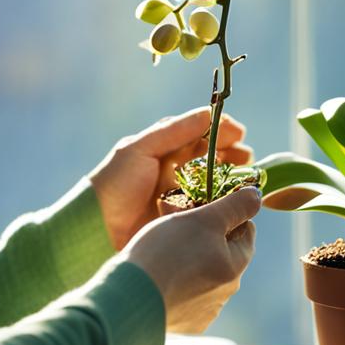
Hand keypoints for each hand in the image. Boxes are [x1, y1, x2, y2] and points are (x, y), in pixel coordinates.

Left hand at [89, 107, 252, 249]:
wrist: (96, 230)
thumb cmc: (114, 184)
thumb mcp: (139, 149)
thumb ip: (173, 131)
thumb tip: (208, 114)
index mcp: (164, 151)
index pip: (200, 135)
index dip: (222, 132)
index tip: (240, 134)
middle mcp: (175, 172)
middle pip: (213, 158)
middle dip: (233, 155)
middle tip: (247, 158)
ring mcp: (182, 197)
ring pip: (216, 183)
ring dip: (234, 179)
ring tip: (247, 178)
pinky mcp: (185, 222)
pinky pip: (211, 210)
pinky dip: (225, 204)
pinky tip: (236, 202)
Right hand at [123, 187, 260, 332]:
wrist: (129, 296)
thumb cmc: (167, 252)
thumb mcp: (204, 219)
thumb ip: (235, 206)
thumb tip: (257, 196)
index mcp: (236, 265)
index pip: (245, 230)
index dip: (225, 213)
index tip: (201, 205)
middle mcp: (226, 292)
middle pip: (222, 251)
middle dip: (204, 232)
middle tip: (176, 219)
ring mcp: (204, 311)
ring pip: (203, 270)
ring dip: (190, 255)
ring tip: (163, 244)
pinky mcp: (184, 322)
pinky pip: (186, 292)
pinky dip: (177, 278)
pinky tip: (159, 270)